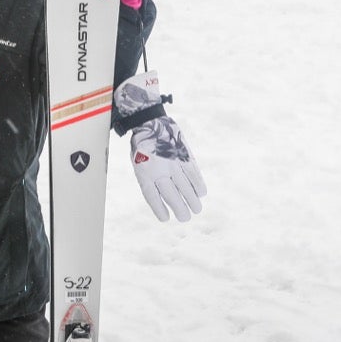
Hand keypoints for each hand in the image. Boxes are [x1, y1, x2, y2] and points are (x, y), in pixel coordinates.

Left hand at [114, 71, 205, 222]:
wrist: (150, 122)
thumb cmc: (143, 147)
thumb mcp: (138, 164)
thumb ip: (149, 180)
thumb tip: (164, 199)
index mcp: (144, 173)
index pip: (153, 196)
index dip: (160, 209)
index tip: (166, 219)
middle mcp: (159, 170)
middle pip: (172, 195)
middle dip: (180, 209)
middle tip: (186, 217)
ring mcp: (173, 163)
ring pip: (185, 187)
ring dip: (192, 200)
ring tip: (196, 209)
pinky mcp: (184, 155)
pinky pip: (193, 174)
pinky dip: (198, 185)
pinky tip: (201, 193)